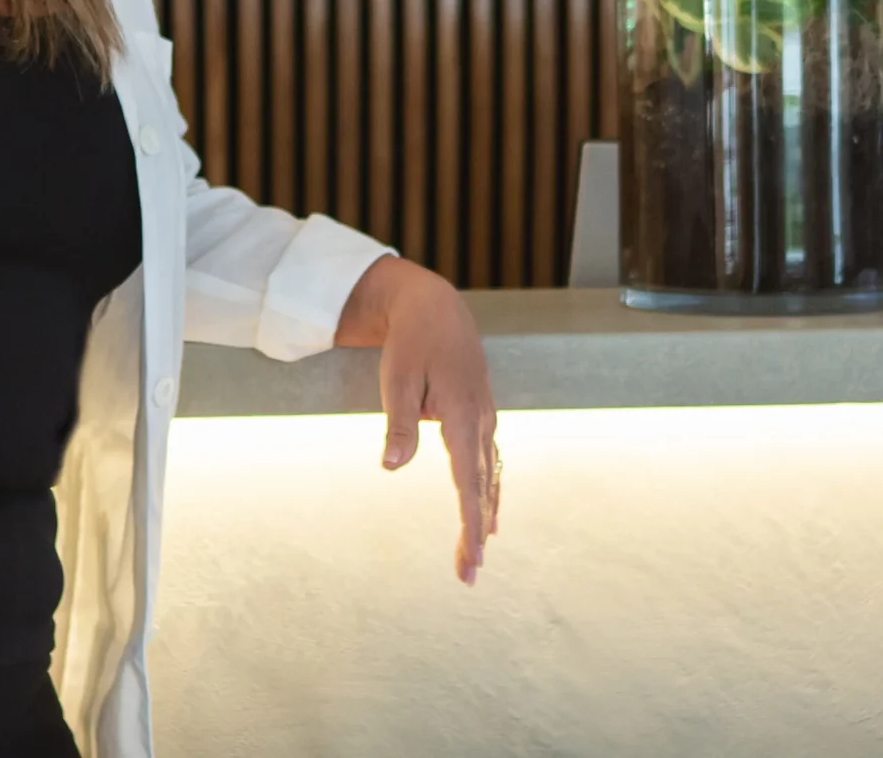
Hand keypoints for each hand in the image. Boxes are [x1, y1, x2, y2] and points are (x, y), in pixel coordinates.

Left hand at [336, 257, 499, 585]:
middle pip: (482, 487)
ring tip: (478, 553)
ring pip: (490, 476)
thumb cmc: (412, 343)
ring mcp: (484, 417)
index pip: (469, 481)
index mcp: (461, 414)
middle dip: (476, 532)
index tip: (474, 557)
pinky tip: (489, 512)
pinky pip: (489, 461)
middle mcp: (480, 420)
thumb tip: (392, 466)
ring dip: (484, 515)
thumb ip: (398, 424)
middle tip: (468, 575)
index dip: (471, 523)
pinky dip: (489, 491)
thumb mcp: (397, 379)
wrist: (435, 307)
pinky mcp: (480, 414)